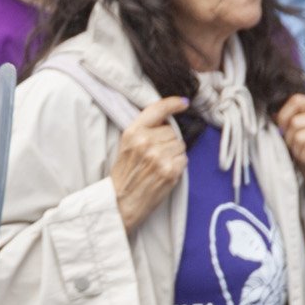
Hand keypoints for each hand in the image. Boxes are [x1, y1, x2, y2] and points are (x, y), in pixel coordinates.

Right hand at [111, 96, 188, 231]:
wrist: (120, 202)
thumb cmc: (125, 174)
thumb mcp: (126, 146)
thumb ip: (144, 131)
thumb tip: (168, 121)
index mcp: (132, 133)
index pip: (156, 110)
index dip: (172, 103)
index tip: (183, 103)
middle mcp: (145, 142)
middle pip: (172, 131)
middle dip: (168, 140)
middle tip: (155, 154)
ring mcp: (158, 157)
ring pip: (180, 144)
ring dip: (174, 153)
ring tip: (159, 164)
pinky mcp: (170, 170)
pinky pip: (184, 159)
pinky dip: (178, 165)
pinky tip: (165, 172)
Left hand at [276, 94, 304, 204]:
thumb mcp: (292, 135)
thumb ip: (285, 121)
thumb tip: (269, 111)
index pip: (296, 100)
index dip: (283, 117)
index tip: (284, 131)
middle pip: (295, 122)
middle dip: (291, 140)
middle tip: (303, 150)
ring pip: (300, 136)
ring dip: (298, 151)